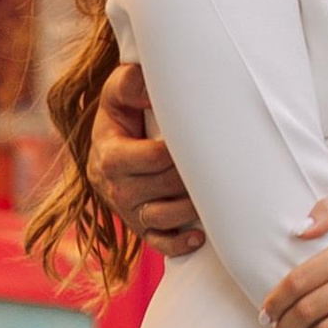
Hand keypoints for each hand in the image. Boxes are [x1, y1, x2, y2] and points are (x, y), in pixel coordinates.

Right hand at [88, 58, 205, 259]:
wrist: (110, 142)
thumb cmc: (122, 112)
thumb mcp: (118, 92)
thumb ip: (130, 83)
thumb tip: (148, 85)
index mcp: (110, 156)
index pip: (153, 158)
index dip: (181, 150)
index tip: (202, 138)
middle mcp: (116, 188)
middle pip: (164, 187)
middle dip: (192, 176)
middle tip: (218, 161)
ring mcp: (128, 211)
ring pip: (163, 218)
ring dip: (191, 208)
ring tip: (211, 192)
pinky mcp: (139, 227)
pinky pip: (158, 244)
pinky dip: (179, 243)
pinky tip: (199, 235)